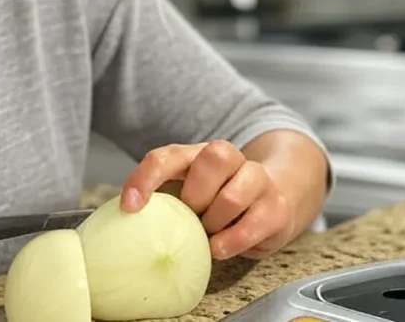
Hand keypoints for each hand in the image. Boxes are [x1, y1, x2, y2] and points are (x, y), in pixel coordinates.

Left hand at [120, 140, 294, 260]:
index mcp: (197, 155)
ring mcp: (258, 179)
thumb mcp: (190, 195)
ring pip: (234, 194)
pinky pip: (255, 223)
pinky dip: (233, 240)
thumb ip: (164, 201)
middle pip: (214, 158)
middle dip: (197, 195)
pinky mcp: (277, 207)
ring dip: (215, 222)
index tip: (130, 206)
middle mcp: (231, 159)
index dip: (145, 178)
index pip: (166, 156)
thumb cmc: (218, 202)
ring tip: (209, 234)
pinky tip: (221, 248)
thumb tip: (127, 222)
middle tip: (193, 216)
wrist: (274, 201)